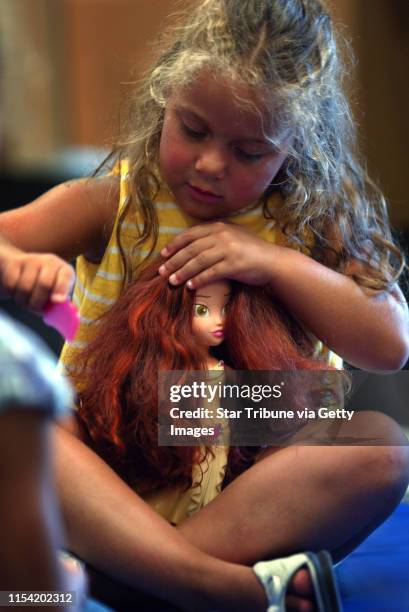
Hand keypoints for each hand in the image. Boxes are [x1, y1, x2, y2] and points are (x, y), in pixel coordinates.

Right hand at [0, 250, 74, 310]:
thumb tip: (60, 319)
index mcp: (64, 271)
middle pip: (44, 284)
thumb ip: (59, 306)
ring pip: (25, 287)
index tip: (57, 301)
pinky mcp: (13, 262)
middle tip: (35, 309)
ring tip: (26, 301)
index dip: (62, 288)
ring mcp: (31, 260)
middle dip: (39, 303)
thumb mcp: (55, 294)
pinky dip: (11, 294)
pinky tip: (15, 291)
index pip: (66, 277)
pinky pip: (11, 285)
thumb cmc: (42, 286)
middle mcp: (49, 262)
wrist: (20, 266)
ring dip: (24, 301)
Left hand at [159, 222, 274, 288]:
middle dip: (174, 261)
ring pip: (198, 261)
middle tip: (162, 271)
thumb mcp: (233, 236)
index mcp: (220, 226)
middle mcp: (223, 235)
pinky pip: (211, 273)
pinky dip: (198, 280)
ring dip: (182, 272)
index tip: (163, 254)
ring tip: (172, 281)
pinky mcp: (234, 264)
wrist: (273, 262)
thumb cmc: (251, 251)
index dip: (175, 244)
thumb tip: (192, 246)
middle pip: (191, 249)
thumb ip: (215, 236)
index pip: (191, 234)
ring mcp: (229, 249)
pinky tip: (190, 286)